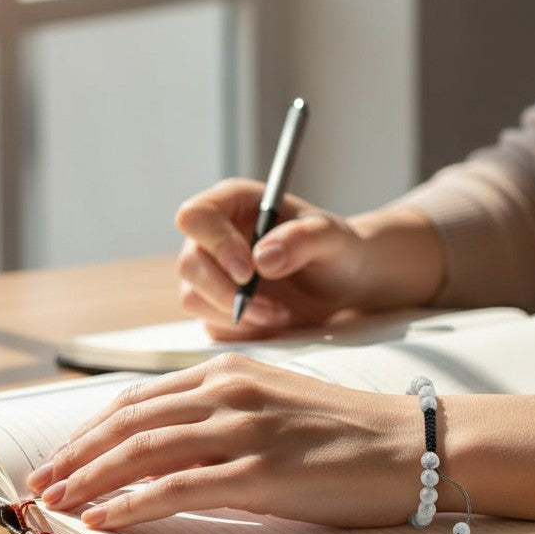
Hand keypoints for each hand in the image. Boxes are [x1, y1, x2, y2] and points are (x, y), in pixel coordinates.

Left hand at [26, 353, 416, 531]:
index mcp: (232, 370)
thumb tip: (169, 439)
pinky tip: (103, 520)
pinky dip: (132, 505)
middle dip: (76, 453)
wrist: (411, 442)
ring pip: (144, 451)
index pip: (141, 398)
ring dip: (90, 479)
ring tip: (55, 503)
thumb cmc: (347, 428)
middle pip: (131, 421)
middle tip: (40, 481)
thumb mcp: (277, 400)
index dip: (92, 428)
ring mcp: (246, 429)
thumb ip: (225, 410)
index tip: (63, 453)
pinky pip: (179, 488)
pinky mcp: (262, 472)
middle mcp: (231, 391)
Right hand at [174, 179, 443, 339]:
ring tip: (282, 314)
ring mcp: (211, 271)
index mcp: (234, 202)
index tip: (248, 272)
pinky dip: (243, 331)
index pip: (196, 216)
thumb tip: (262, 258)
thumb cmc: (337, 248)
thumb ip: (302, 240)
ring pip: (194, 298)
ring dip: (238, 316)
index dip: (216, 244)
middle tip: (274, 309)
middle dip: (228, 292)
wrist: (345, 282)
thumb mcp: (331, 237)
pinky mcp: (216, 304)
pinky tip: (275, 321)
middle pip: (190, 263)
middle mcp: (214, 235)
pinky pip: (211, 324)